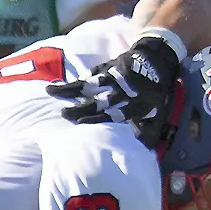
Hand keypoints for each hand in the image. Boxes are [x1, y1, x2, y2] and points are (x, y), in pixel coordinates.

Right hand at [46, 35, 180, 147]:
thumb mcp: (159, 113)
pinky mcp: (108, 66)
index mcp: (135, 104)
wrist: (157, 59)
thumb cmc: (156, 92)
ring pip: (90, 84)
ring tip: (51, 92)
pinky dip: (77, 80)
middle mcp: (122, 90)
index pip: (114, 113)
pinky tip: (63, 85)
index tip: (80, 123)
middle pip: (98, 100)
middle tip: (63, 114)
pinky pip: (90, 73)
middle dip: (80, 107)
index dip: (97, 118)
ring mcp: (113, 77)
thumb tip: (142, 150)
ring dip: (70, 89)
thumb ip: (149, 131)